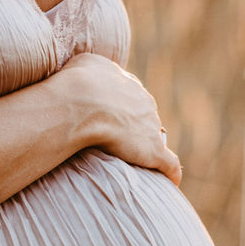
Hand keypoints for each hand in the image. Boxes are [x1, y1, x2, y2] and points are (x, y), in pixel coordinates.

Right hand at [59, 53, 180, 183]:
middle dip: (135, 128)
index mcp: (128, 84)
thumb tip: (86, 74)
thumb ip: (92, 69)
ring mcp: (150, 127)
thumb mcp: (84, 64)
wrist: (81, 103)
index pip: (131, 98)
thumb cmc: (75, 84)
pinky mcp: (153, 151)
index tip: (112, 120)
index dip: (122, 110)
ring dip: (146, 150)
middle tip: (117, 143)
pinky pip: (168, 164)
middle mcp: (144, 102)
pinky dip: (169, 173)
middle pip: (145, 117)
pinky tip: (169, 181)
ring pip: (154, 139)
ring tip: (133, 163)